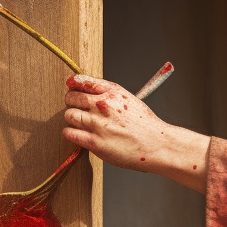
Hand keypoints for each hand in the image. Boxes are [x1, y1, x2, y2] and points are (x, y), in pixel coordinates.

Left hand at [62, 75, 209, 189]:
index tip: (70, 85)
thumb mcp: (129, 100)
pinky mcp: (94, 141)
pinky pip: (70, 132)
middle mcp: (103, 104)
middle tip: (76, 107)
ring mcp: (97, 123)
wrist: (156, 144)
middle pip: (72, 97)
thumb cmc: (145, 125)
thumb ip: (109, 94)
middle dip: (71, 102)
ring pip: (69, 114)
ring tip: (79, 123)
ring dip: (71, 118)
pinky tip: (78, 134)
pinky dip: (70, 132)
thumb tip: (88, 90)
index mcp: (113, 92)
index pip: (84, 81)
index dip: (74, 83)